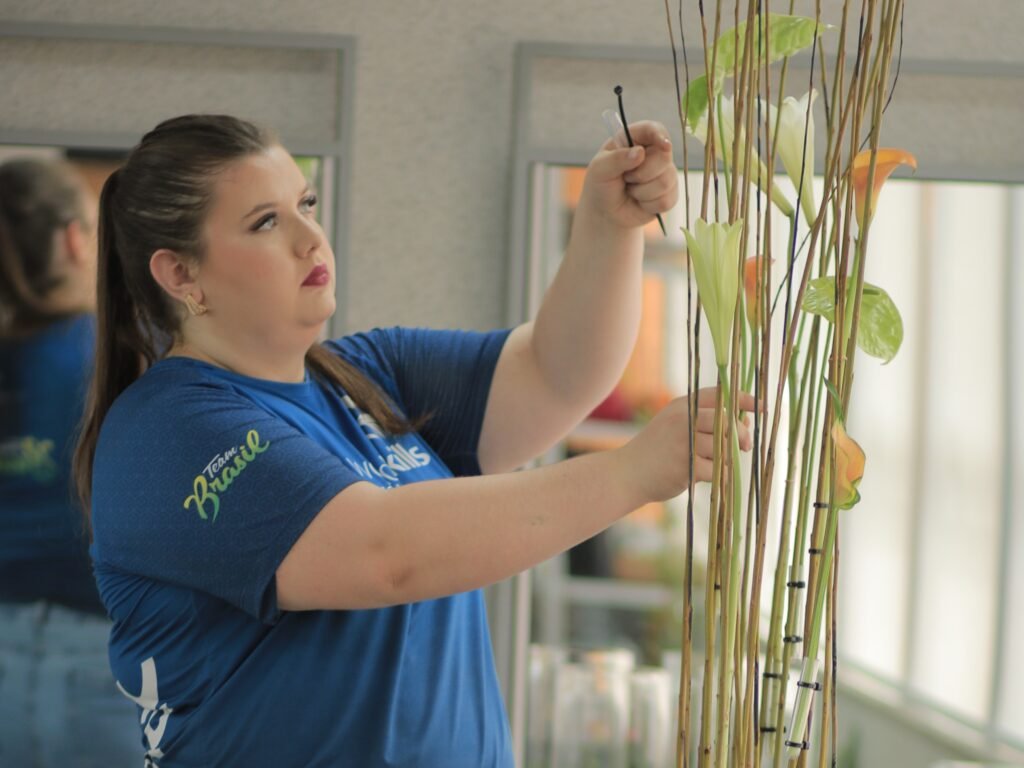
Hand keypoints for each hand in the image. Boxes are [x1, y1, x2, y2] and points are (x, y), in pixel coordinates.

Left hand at [579, 121, 677, 230]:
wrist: (604, 213)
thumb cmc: (600, 186)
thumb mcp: (599, 169)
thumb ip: (616, 159)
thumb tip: (640, 152)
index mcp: (634, 139)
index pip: (653, 129)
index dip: (660, 135)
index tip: (664, 145)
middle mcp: (653, 153)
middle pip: (664, 157)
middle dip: (642, 173)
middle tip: (625, 178)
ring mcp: (663, 173)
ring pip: (665, 181)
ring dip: (642, 192)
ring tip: (630, 190)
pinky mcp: (668, 194)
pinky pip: (666, 200)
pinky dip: (648, 205)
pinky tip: (639, 202)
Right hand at [615, 387, 757, 502]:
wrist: (627, 473)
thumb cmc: (658, 451)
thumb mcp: (675, 426)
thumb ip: (705, 421)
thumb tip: (746, 422)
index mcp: (681, 406)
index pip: (719, 395)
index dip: (744, 399)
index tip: (762, 407)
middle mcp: (682, 419)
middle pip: (727, 422)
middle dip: (741, 435)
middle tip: (744, 446)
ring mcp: (683, 442)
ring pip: (724, 448)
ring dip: (725, 459)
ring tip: (711, 464)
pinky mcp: (685, 466)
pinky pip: (717, 470)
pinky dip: (718, 475)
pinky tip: (703, 476)